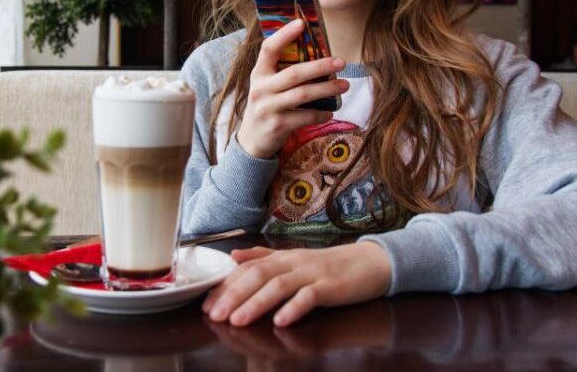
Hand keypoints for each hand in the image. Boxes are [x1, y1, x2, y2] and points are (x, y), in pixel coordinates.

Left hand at [202, 241, 391, 326]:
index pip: (248, 268)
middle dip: (234, 295)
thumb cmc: (329, 266)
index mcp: (282, 257)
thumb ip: (263, 256)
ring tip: (238, 320)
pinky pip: (311, 297)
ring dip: (257, 303)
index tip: (206, 302)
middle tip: (215, 314)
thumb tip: (233, 256)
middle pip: (258, 276)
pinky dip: (295, 308)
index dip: (226, 284)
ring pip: (280, 286)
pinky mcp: (331, 287)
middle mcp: (294, 263)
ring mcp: (312, 274)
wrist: (370, 262)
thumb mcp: (293, 258)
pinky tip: (281, 321)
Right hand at [236, 19, 348, 158]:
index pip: (268, 49)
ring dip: (327, 89)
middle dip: (320, 66)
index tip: (302, 23)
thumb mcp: (267, 85)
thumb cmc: (267, 105)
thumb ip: (283, 71)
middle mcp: (261, 89)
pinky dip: (321, 114)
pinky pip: (305, 117)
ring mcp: (268, 108)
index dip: (284, 35)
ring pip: (303, 94)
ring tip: (344, 85)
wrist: (252, 140)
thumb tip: (318, 55)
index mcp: (258, 73)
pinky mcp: (278, 126)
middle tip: (341, 61)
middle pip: (294, 73)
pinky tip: (330, 111)